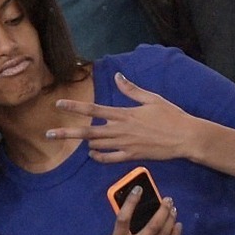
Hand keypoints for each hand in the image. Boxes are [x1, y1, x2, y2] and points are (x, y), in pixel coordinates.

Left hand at [46, 72, 201, 163]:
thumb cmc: (171, 115)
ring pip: (97, 145)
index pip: (94, 110)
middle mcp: (120, 130)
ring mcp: (125, 145)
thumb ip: (131, 89)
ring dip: (83, 144)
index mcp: (124, 114)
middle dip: (66, 133)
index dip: (74, 107)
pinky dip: (99, 157)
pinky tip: (93, 154)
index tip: (58, 104)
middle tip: (48, 134)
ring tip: (72, 141)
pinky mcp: (132, 156)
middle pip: (88, 132)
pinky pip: (110, 159)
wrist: (186, 138)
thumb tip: (118, 76)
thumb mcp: (152, 98)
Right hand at [79, 186, 181, 234]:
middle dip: (162, 210)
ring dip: (170, 220)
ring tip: (173, 209)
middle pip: (152, 226)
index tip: (138, 189)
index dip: (131, 201)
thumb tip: (132, 219)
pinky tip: (178, 227)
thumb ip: (118, 233)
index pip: (123, 218)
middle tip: (167, 199)